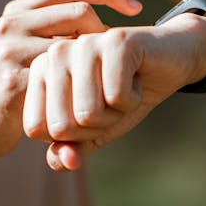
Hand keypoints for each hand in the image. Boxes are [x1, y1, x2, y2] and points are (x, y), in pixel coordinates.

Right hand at [0, 0, 143, 160]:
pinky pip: (67, 76)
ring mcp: (10, 51)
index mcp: (17, 10)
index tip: (136, 7)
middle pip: (81, 11)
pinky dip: (85, 87)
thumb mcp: (27, 49)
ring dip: (97, 64)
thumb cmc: (13, 88)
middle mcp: (11, 23)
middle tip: (112, 62)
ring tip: (101, 84)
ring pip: (77, 44)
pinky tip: (87, 102)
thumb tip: (100, 9)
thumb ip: (53, 28)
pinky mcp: (14, 81)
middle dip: (105, 35)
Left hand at [22, 12, 205, 170]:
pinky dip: (133, 100)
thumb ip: (69, 151)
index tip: (89, 113)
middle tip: (110, 101)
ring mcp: (83, 44)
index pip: (36, 129)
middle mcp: (55, 54)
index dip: (71, 136)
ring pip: (88, 114)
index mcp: (39, 72)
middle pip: (62, 126)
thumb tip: (64, 163)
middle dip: (95, 127)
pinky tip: (137, 79)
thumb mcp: (93, 131)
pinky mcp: (115, 41)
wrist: (169, 62)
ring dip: (115, 114)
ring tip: (123, 90)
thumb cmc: (123, 96)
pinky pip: (117, 98)